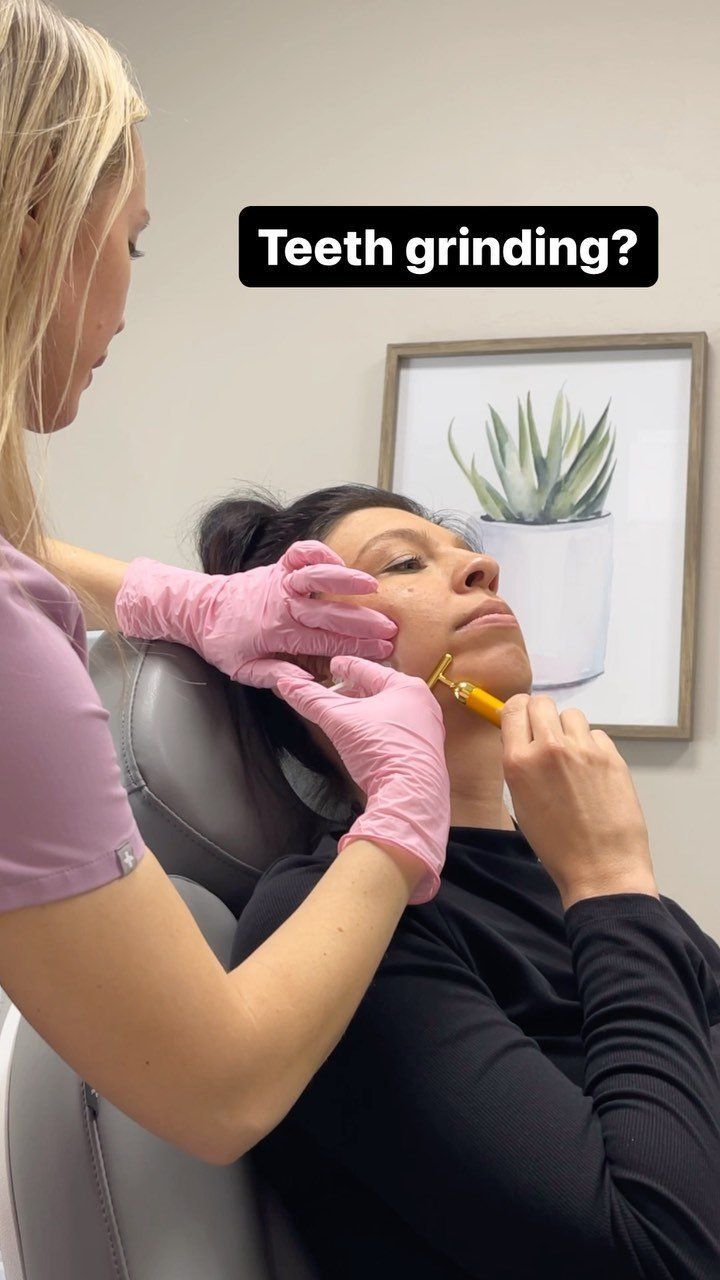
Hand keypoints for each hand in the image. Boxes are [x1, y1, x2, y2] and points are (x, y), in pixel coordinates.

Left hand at [115, 540, 397, 687]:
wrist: (199, 608)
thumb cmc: (222, 642)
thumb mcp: (243, 670)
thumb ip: (275, 676)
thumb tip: (304, 684)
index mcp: (278, 634)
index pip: (326, 642)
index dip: (356, 647)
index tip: (382, 650)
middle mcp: (282, 605)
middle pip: (329, 614)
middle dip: (362, 621)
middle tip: (389, 628)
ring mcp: (279, 582)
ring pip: (315, 577)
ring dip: (345, 580)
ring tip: (372, 586)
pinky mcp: (276, 567)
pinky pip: (299, 553)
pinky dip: (318, 551)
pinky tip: (339, 559)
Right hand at [274, 656, 450, 904]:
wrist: (410, 795)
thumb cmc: (381, 749)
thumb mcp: (339, 720)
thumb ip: (312, 700)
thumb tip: (284, 683)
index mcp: (406, 687)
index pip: (368, 669)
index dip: (345, 666)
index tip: (332, 665)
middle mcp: (421, 703)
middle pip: (378, 689)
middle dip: (354, 690)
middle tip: (333, 691)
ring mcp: (425, 728)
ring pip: (387, 710)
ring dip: (364, 710)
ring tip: (344, 712)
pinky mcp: (422, 751)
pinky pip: (395, 729)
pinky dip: (376, 727)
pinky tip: (363, 736)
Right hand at [500, 693, 657, 908]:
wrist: (600, 867)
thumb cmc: (555, 844)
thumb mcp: (521, 802)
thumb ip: (520, 764)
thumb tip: (525, 738)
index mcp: (519, 762)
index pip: (513, 708)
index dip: (518, 711)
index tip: (523, 720)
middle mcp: (550, 748)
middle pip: (542, 702)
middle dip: (542, 715)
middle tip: (548, 736)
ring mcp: (584, 750)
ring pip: (572, 715)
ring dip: (570, 731)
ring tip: (574, 758)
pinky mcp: (611, 756)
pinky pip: (597, 735)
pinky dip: (593, 748)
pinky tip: (594, 773)